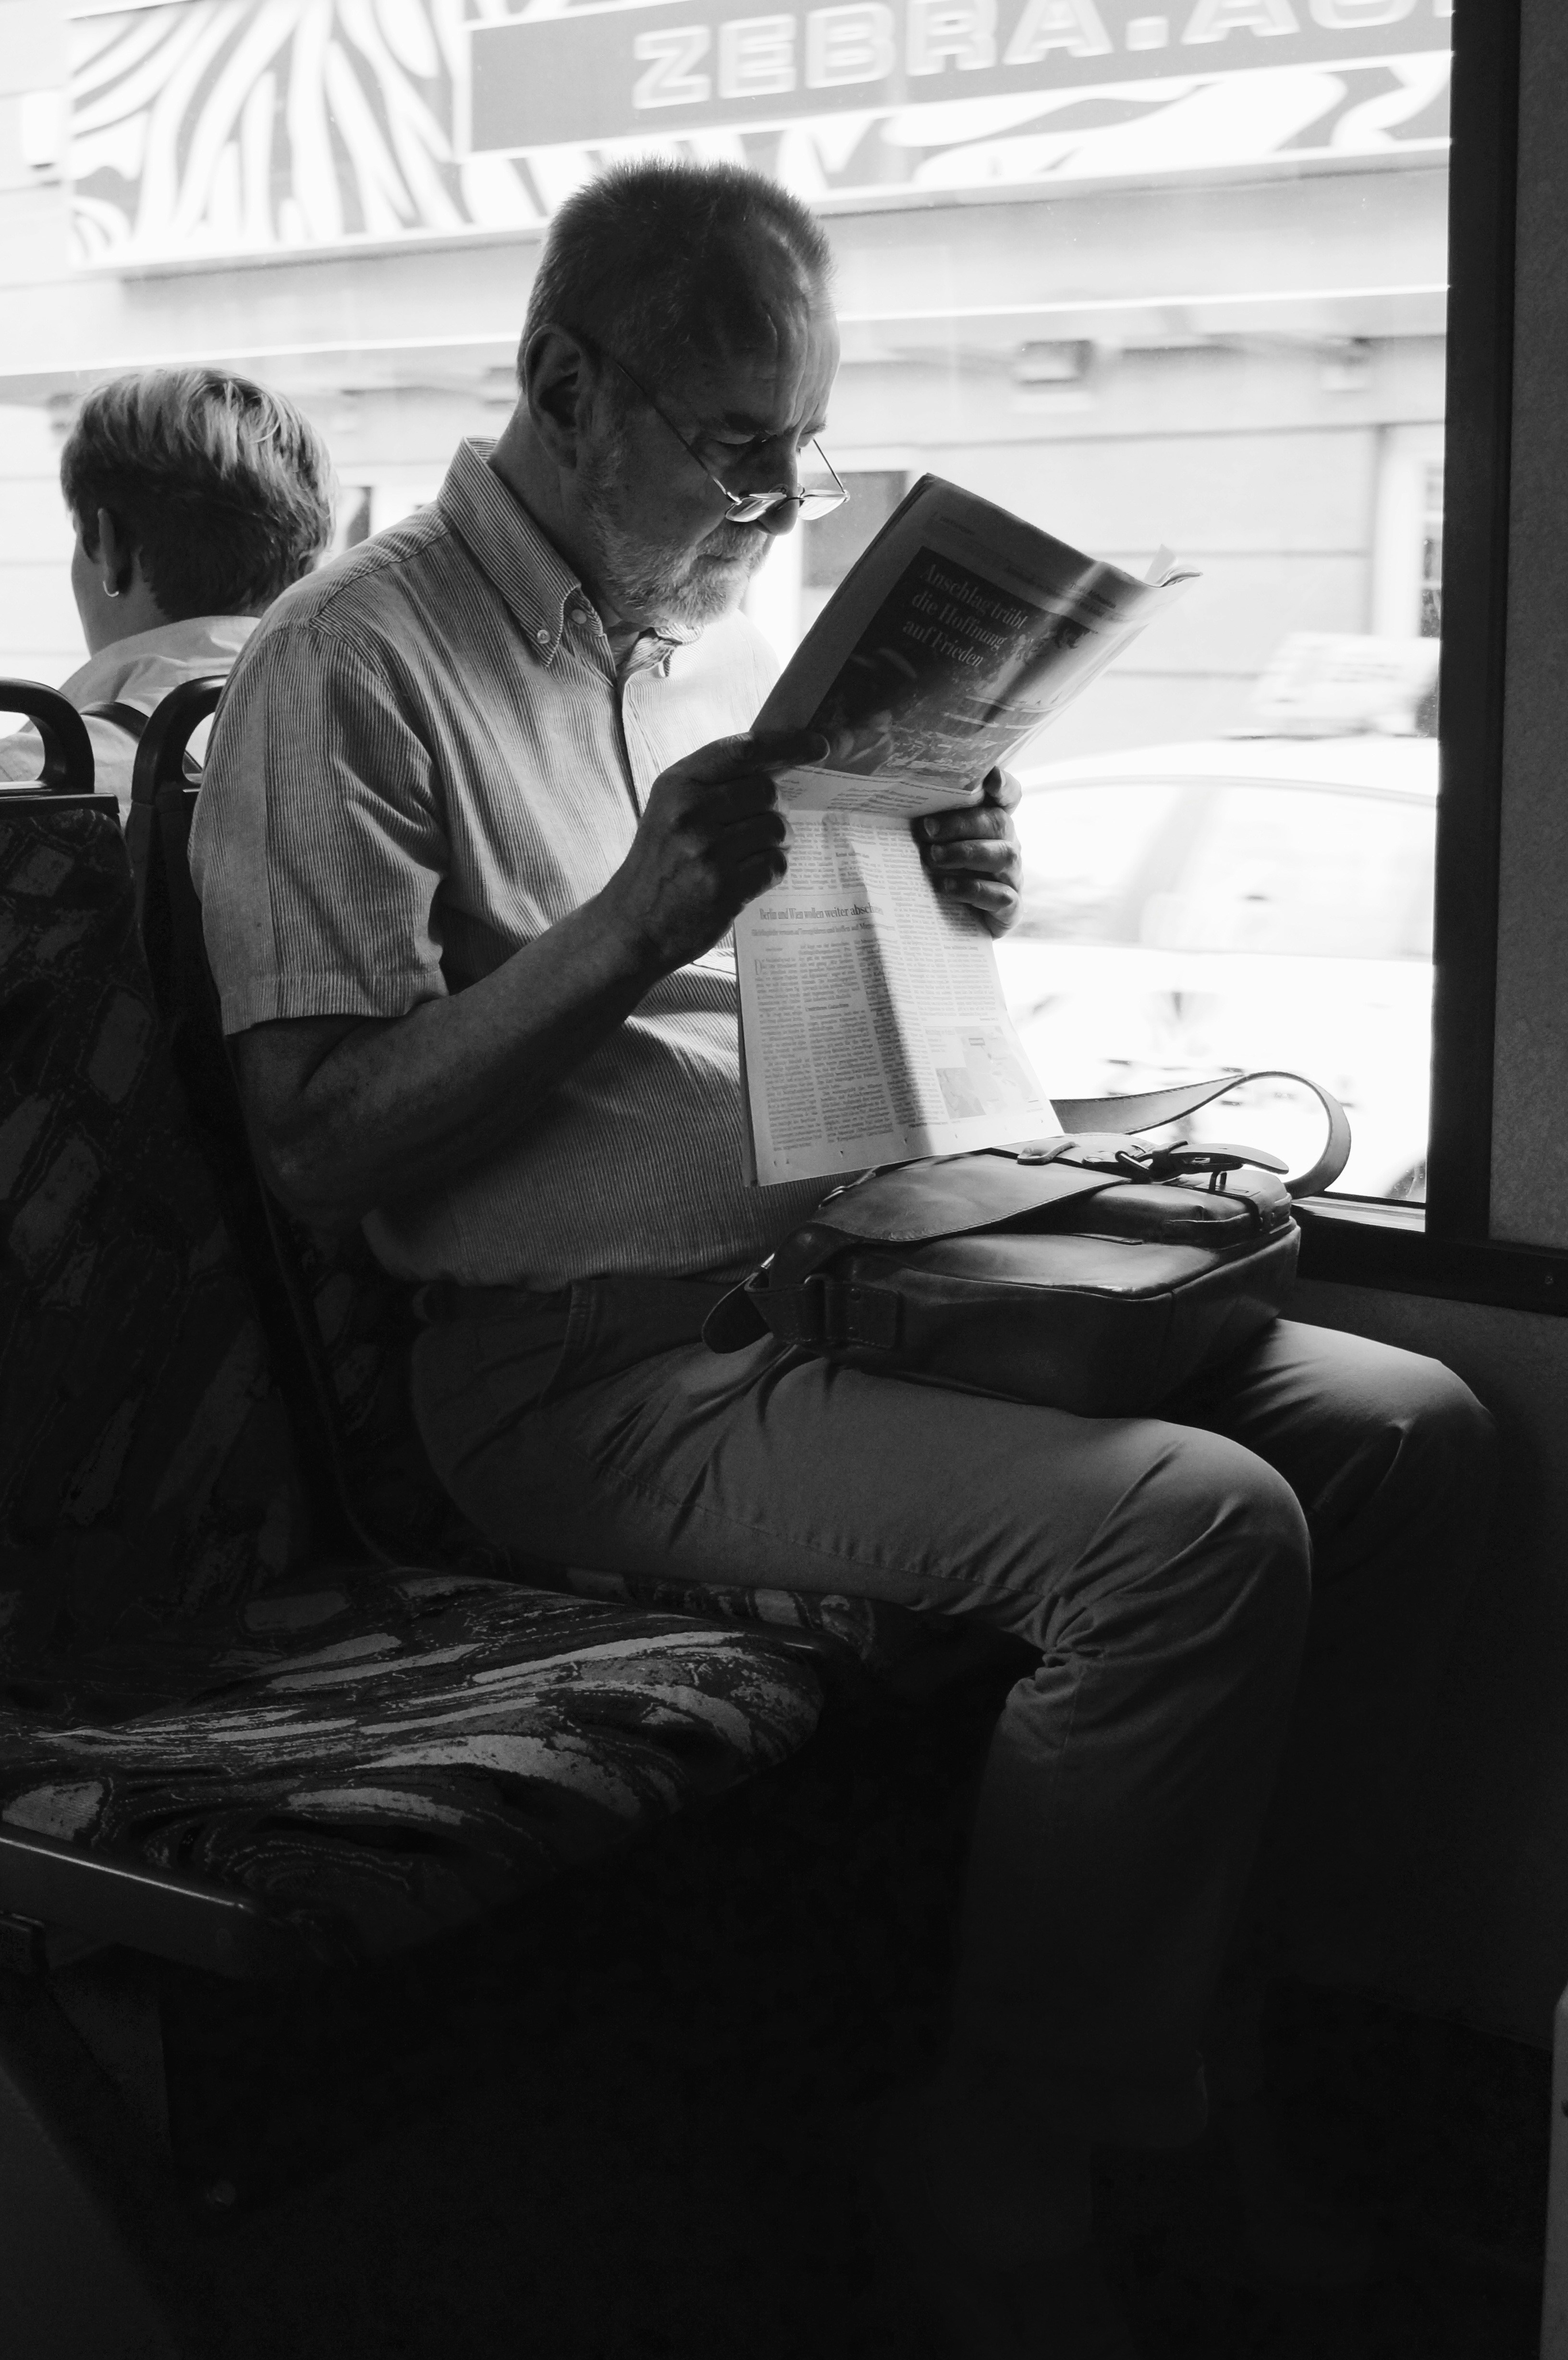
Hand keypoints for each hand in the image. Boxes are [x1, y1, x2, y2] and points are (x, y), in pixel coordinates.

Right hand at [598, 729, 823, 974]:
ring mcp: (706, 851)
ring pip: (776, 828)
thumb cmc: (659, 864)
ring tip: (751, 854)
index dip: (788, 744)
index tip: (818, 745)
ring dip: (776, 841)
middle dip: (774, 807)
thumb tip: (778, 765)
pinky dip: (772, 870)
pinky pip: (775, 865)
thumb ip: (714, 785)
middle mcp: (690, 812)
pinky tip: (750, 877)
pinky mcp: (723, 887)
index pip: (743, 749)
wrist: (632, 925)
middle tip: (763, 825)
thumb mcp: (670, 810)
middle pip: (767, 790)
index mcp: (677, 784)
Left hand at [917, 766, 1022, 936]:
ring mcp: (1013, 876)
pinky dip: (972, 888)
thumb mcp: (933, 846)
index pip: (1009, 796)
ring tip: (933, 858)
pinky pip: (1001, 895)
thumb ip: (929, 824)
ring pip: (1003, 856)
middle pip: (999, 823)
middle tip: (927, 831)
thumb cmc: (941, 876)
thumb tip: (898, 805)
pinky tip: (946, 887)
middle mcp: (1008, 845)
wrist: (952, 928)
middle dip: (962, 823)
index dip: (1004, 786)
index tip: (991, 778)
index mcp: (993, 824)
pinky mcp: (1011, 908)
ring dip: (966, 853)